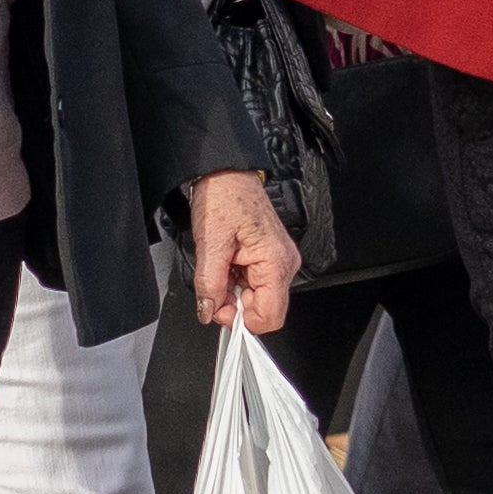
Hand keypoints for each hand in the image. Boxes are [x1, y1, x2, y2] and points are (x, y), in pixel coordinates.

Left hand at [182, 170, 301, 331]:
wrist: (227, 173)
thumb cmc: (225, 196)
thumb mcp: (210, 243)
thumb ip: (209, 284)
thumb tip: (208, 311)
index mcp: (276, 261)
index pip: (270, 317)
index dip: (240, 320)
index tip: (218, 308)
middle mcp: (284, 263)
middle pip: (262, 309)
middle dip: (233, 304)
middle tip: (214, 282)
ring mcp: (278, 260)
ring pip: (256, 298)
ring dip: (232, 291)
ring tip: (221, 264)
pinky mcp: (269, 257)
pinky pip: (254, 283)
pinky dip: (236, 280)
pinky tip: (227, 262)